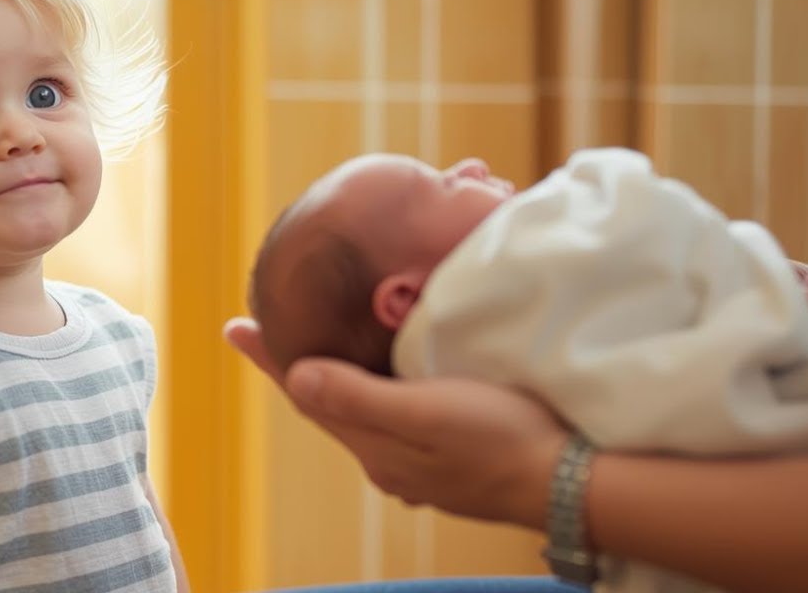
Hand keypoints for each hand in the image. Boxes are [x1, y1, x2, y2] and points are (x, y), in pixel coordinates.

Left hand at [225, 317, 568, 528]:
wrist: (573, 481)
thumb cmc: (500, 437)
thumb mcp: (424, 413)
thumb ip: (358, 398)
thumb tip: (295, 379)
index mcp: (376, 448)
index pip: (308, 395)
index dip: (270, 360)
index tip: (233, 326)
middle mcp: (390, 459)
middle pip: (329, 404)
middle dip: (296, 367)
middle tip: (266, 332)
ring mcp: (420, 461)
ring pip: (361, 411)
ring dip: (335, 379)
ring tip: (317, 349)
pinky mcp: (450, 454)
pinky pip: (394, 415)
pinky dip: (374, 389)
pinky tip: (385, 378)